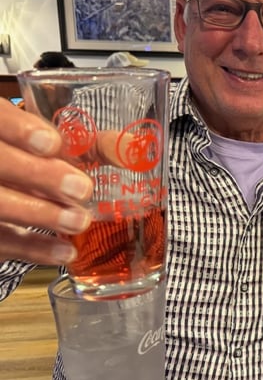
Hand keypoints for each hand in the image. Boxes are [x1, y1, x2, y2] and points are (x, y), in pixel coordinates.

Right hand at [0, 99, 92, 264]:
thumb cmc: (39, 163)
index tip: (53, 143)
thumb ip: (92, 144)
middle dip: (39, 175)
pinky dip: (33, 248)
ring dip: (40, 214)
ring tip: (79, 221)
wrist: (13, 191)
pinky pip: (1, 241)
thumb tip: (132, 150)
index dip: (20, 128)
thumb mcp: (61, 146)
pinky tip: (65, 252)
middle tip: (81, 189)